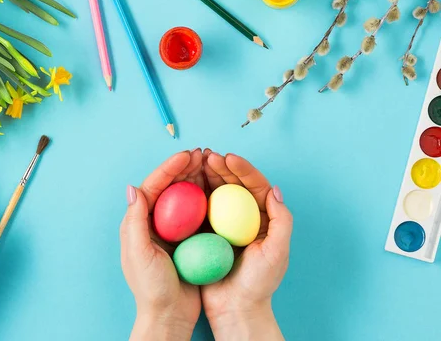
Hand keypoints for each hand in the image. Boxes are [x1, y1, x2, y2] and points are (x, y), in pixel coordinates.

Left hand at [121, 149, 203, 340]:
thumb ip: (135, 221)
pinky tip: (220, 190)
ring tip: (211, 164)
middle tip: (203, 154)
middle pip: (169, 188)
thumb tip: (132, 187)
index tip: (186, 155)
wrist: (169, 316)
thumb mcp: (139, 254)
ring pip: (184, 197)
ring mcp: (171, 231)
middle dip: (184, 168)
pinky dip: (207, 199)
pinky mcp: (188, 240)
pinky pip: (198, 213)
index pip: (153, 187)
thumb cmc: (151, 288)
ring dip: (196, 179)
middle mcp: (153, 222)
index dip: (169, 168)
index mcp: (138, 223)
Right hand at [201, 150, 292, 340]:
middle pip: (233, 186)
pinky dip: (192, 195)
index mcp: (263, 218)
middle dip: (221, 167)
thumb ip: (281, 221)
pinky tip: (184, 185)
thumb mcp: (277, 253)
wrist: (235, 309)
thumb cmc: (259, 283)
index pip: (254, 186)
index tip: (229, 158)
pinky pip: (199, 210)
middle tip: (207, 155)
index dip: (243, 169)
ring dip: (206, 176)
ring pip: (215, 193)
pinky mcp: (206, 233)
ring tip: (195, 162)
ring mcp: (224, 225)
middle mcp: (243, 218)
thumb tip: (274, 189)